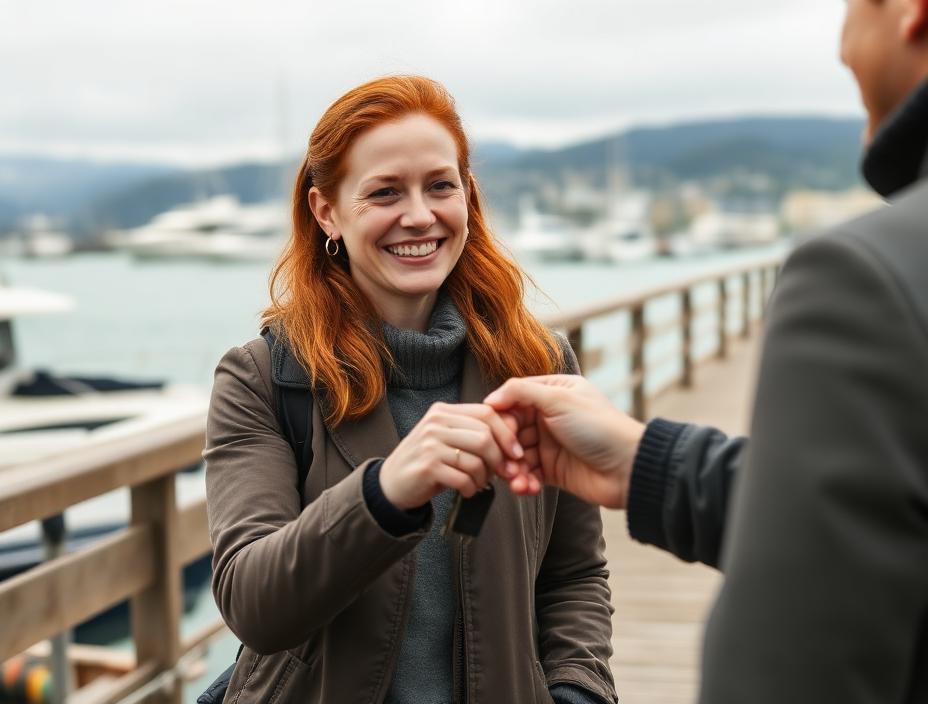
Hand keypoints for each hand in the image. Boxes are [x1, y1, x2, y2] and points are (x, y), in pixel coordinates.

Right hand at [379, 402, 525, 509]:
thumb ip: (474, 433)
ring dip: (485, 477)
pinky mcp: (427, 467)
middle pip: (485, 437)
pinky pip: (464, 478)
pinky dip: (472, 488)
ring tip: (479, 483)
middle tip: (503, 474)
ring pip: (477, 460)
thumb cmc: (428, 461)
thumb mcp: (448, 438)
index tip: (516, 453)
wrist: (392, 483)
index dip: (507, 433)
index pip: (487, 413)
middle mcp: (435, 424)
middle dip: (500, 459)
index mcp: (443, 411)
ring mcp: (430, 445)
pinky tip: (467, 490)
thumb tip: (514, 438)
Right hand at [484, 375, 645, 508]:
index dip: (502, 415)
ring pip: (517, 454)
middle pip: (512, 428)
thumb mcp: (559, 399)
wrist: (627, 469)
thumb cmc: (599, 427)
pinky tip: (526, 488)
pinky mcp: (553, 470)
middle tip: (508, 459)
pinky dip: (523, 482)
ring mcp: (550, 444)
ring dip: (513, 468)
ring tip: (516, 479)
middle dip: (506, 446)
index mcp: (554, 392)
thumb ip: (522, 392)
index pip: (514, 398)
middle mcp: (549, 416)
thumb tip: (491, 398)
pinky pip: (528, 474)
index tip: (496, 429)